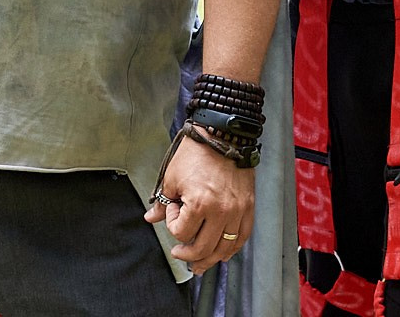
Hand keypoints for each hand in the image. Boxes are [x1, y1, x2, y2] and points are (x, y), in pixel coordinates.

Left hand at [143, 135, 252, 274]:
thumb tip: (151, 217)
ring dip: (210, 259)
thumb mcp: (172, 176)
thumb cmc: (198, 153)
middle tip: (179, 254)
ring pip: (224, 249)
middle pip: (203, 248)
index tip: (173, 209)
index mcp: (200, 203)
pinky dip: (232, 249)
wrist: (224, 136)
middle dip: (187, 254)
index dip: (172, 224)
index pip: (182, 232)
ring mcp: (238, 211)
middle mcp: (222, 211)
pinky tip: (223, 254)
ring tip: (200, 264)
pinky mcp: (248, 209)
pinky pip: (242, 238)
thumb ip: (162, 202)